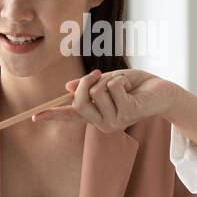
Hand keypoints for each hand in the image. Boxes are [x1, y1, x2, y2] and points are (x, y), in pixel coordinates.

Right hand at [31, 68, 178, 133]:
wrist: (162, 91)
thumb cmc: (136, 86)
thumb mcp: (109, 81)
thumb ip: (90, 84)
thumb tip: (67, 86)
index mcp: (96, 114)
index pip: (70, 115)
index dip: (52, 114)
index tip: (34, 117)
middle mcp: (103, 122)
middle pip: (79, 102)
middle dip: (86, 82)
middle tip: (99, 74)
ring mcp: (115, 121)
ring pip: (97, 92)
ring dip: (110, 79)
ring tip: (125, 85)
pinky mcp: (127, 114)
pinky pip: (113, 88)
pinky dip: (121, 79)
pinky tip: (132, 87)